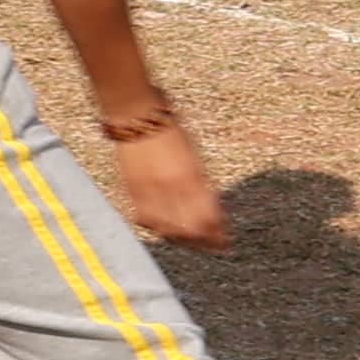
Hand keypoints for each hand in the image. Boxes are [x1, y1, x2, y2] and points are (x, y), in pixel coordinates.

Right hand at [103, 106, 227, 248]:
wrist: (136, 112)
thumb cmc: (168, 125)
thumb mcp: (194, 152)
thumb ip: (201, 181)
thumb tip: (212, 206)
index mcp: (192, 175)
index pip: (209, 217)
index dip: (219, 234)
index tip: (226, 242)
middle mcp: (171, 187)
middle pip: (191, 229)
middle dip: (204, 242)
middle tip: (214, 247)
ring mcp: (150, 190)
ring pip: (168, 230)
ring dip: (183, 240)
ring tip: (193, 243)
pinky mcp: (132, 190)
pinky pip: (146, 220)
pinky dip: (158, 229)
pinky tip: (166, 230)